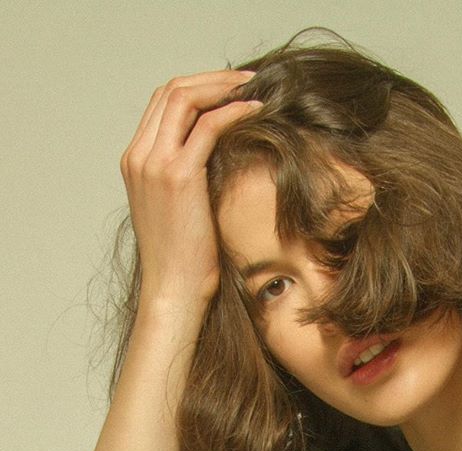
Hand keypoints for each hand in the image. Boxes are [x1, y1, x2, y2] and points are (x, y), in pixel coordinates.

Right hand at [120, 70, 260, 307]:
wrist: (173, 289)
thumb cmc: (182, 259)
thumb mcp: (178, 210)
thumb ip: (185, 178)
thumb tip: (216, 160)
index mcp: (135, 162)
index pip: (161, 104)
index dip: (197, 89)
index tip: (228, 91)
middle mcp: (139, 156)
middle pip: (171, 92)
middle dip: (211, 80)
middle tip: (246, 81)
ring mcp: (154, 163)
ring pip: (184, 98)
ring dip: (222, 87)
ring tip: (253, 89)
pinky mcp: (178, 176)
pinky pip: (207, 126)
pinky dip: (232, 111)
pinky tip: (255, 111)